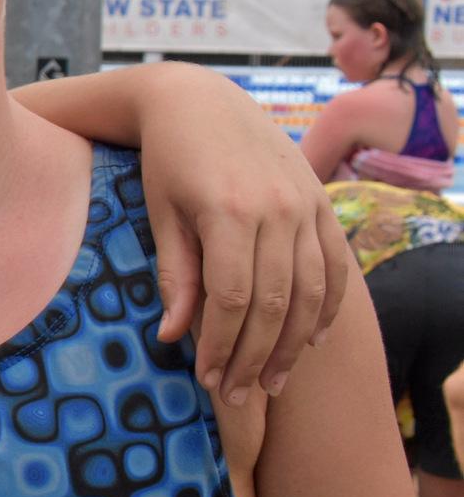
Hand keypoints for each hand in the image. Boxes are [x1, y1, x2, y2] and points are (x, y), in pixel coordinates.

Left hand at [135, 66, 347, 404]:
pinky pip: (336, 265)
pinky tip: (313, 340)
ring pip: (313, 291)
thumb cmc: (166, 161)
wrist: (197, 101)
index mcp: (230, 212)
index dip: (222, 347)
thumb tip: (175, 337)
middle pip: (276, 303)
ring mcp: (306, 205)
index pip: (234, 300)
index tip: (206, 379)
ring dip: (295, 344)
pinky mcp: (321, 202)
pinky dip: (329, 307)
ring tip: (274, 383)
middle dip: (256, 357)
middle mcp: (277, 209)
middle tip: (237, 396)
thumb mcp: (160, 214)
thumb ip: (175, 275)